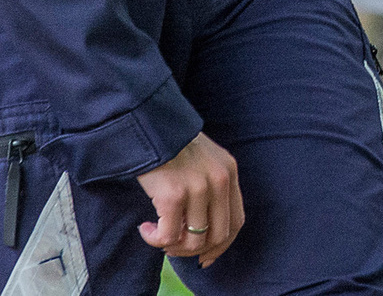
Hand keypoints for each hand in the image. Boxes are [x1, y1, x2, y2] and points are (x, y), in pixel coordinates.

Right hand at [137, 131, 242, 267]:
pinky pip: (168, 236)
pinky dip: (155, 240)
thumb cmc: (171, 146)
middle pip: (218, 235)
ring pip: (194, 240)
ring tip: (158, 236)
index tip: (205, 257)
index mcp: (229, 172)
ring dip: (174, 246)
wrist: (148, 126)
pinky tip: (145, 229)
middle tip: (174, 247)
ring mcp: (198, 188)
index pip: (236, 222)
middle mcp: (219, 180)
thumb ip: (211, 189)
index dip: (221, 245)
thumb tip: (203, 234)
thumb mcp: (205, 161)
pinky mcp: (173, 195)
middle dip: (196, 251)